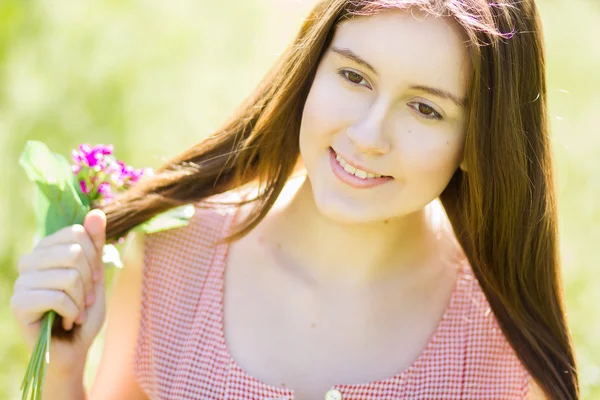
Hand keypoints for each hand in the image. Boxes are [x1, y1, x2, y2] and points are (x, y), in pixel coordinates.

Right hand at [10, 209, 107, 373]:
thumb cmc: (84, 312)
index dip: (94, 257)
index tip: (93, 278)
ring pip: (68, 276)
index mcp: (47, 249)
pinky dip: (71, 312)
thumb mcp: (95, 275)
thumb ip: (95, 244)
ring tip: (75, 312)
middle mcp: (30, 260)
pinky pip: (57, 297)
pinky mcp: (18, 304)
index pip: (77, 232)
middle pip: (74, 252)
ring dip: (81, 300)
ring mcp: (21, 281)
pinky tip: (66, 322)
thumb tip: (96, 212)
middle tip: (84, 300)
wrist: (72, 350)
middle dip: (89, 281)